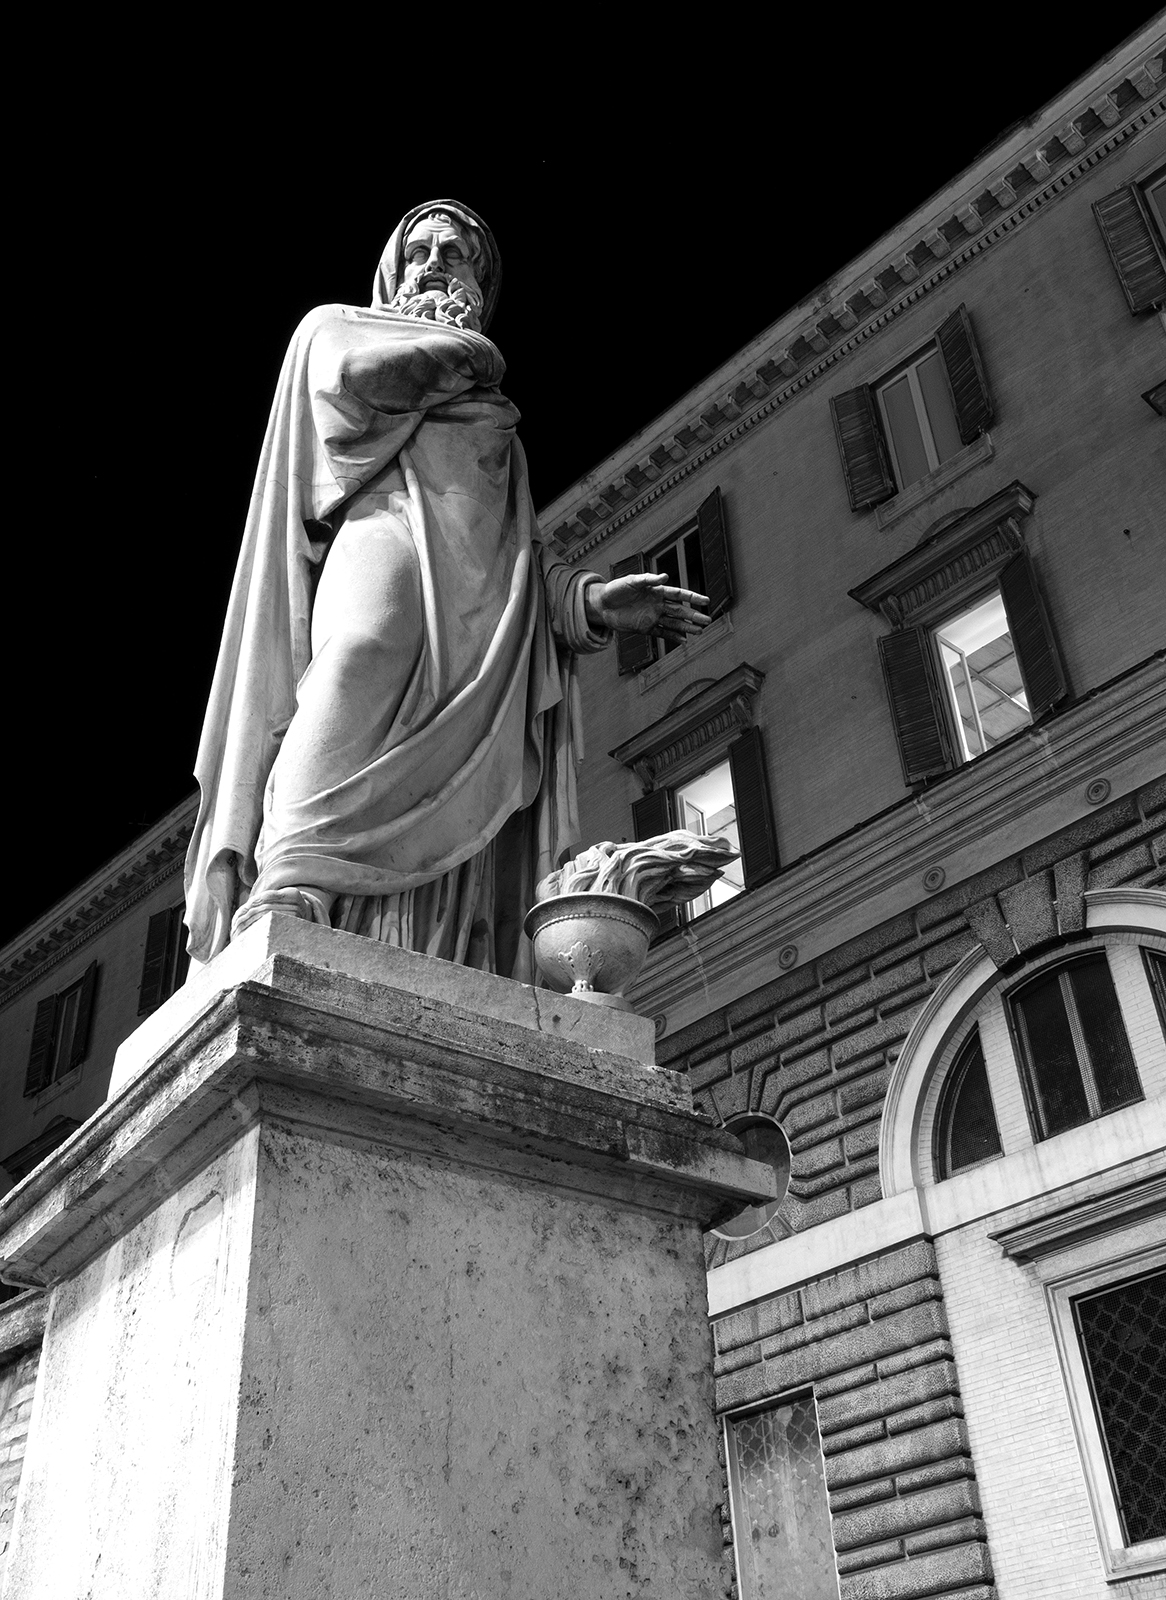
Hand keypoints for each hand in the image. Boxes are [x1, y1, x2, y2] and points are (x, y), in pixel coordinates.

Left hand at [586, 573, 711, 641]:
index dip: (692, 597)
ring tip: (700, 631)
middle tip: (708, 620)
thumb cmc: (616, 589)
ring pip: (674, 623)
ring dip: (687, 627)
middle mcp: (657, 604)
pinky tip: (684, 640)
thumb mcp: (631, 581)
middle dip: (694, 615)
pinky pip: (662, 633)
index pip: (679, 594)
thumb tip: (665, 576)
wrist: (602, 605)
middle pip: (680, 611)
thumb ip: (648, 579)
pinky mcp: (645, 628)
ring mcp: (653, 617)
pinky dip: (672, 636)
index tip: (706, 600)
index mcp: (657, 591)